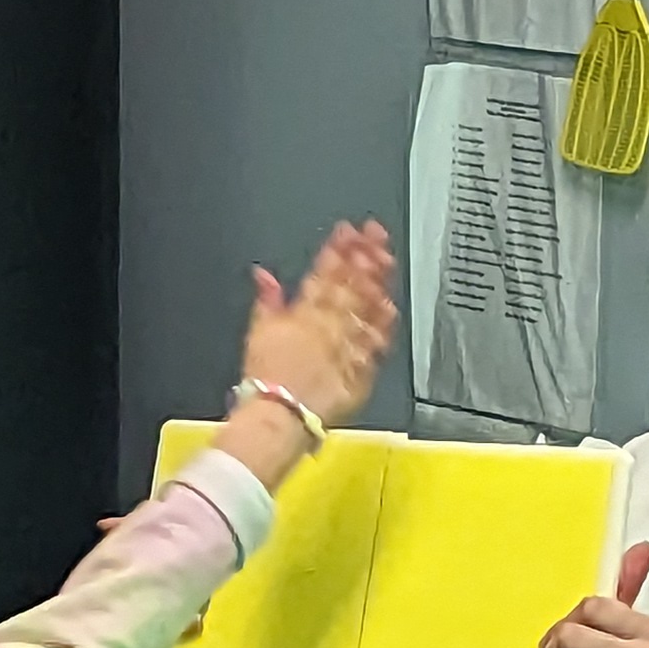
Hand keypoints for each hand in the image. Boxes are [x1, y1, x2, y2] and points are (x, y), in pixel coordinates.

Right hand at [213, 222, 396, 488]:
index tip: (347, 231)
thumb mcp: (256, 333)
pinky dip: (384, 322)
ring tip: (387, 258)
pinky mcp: (361, 368)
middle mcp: (328, 325)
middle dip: (364, 255)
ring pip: (366, 306)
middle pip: (351, 284)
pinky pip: (376, 341)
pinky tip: (392, 306)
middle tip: (376, 234)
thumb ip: (267, 301)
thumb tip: (265, 276)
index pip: (323, 273)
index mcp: (302, 314)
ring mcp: (347, 345)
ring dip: (378, 280)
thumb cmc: (265, 382)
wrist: (279, 416)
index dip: (337, 249)